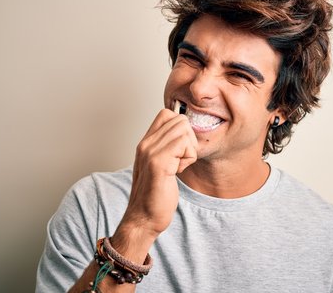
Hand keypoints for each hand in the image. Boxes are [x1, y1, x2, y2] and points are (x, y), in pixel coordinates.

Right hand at [120, 108, 197, 236]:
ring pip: (184, 130)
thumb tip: (186, 133)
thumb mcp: (160, 165)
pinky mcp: (158, 163)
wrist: (144, 218)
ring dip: (189, 150)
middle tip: (180, 161)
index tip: (179, 150)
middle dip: (189, 140)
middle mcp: (145, 144)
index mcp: (145, 142)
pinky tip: (177, 172)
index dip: (181, 129)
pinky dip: (188, 158)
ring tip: (177, 167)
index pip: (167, 114)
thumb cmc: (155, 195)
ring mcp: (150, 152)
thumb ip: (168, 148)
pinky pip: (184, 144)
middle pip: (179, 120)